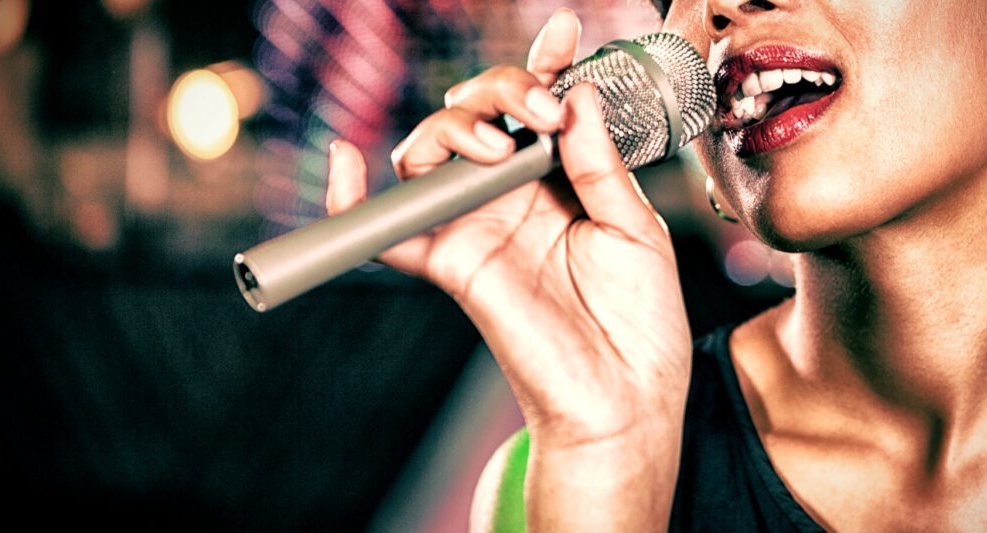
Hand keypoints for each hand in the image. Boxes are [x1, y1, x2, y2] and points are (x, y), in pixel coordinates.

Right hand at [327, 10, 691, 528]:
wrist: (626, 396)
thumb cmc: (641, 320)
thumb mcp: (636, 229)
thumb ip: (600, 164)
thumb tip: (576, 97)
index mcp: (562, 181)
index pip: (539, 110)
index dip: (542, 68)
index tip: (563, 33)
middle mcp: (514, 196)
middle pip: (477, 116)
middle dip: (502, 91)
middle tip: (543, 110)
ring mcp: (478, 227)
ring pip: (431, 153)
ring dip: (453, 128)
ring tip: (498, 143)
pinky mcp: (451, 265)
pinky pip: (390, 230)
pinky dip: (355, 199)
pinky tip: (345, 161)